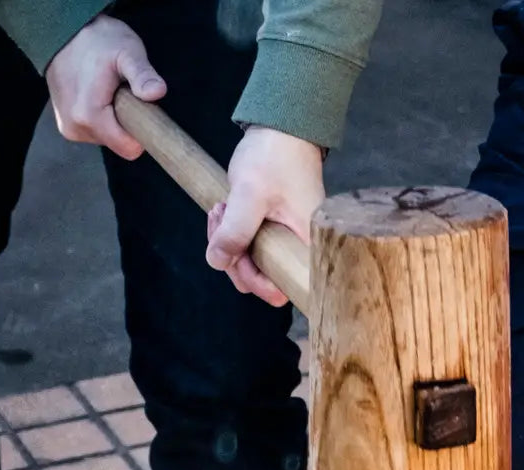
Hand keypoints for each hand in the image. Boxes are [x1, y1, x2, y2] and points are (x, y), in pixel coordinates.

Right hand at [46, 16, 165, 159]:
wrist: (63, 29)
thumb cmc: (98, 39)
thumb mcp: (127, 50)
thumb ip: (142, 74)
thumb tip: (157, 92)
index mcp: (89, 117)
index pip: (129, 149)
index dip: (141, 131)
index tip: (140, 107)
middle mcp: (75, 128)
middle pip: (118, 144)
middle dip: (125, 121)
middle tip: (120, 91)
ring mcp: (68, 129)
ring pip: (108, 138)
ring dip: (113, 118)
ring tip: (105, 89)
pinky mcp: (66, 126)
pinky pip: (95, 132)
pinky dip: (101, 117)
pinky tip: (95, 94)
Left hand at [205, 128, 324, 305]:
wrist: (282, 126)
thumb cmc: (276, 155)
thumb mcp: (250, 192)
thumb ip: (235, 230)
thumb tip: (217, 262)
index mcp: (306, 248)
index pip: (282, 289)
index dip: (255, 280)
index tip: (237, 254)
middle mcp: (299, 251)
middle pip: (262, 278)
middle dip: (233, 256)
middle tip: (220, 219)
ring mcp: (286, 242)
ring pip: (252, 263)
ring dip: (228, 242)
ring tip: (221, 210)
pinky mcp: (274, 232)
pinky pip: (250, 247)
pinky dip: (232, 233)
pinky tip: (226, 209)